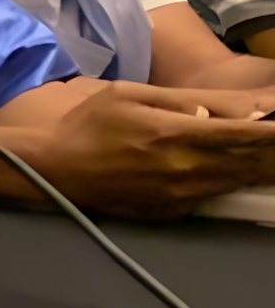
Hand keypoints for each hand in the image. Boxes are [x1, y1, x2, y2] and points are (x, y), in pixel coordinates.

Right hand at [12, 83, 274, 217]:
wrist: (55, 170)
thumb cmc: (88, 125)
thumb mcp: (128, 95)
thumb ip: (181, 101)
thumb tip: (230, 110)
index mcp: (174, 134)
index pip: (242, 134)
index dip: (271, 131)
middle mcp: (184, 168)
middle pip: (246, 161)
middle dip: (267, 151)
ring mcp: (180, 195)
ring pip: (234, 181)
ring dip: (254, 168)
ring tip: (263, 155)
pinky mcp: (172, 212)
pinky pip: (212, 196)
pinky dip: (228, 183)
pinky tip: (230, 171)